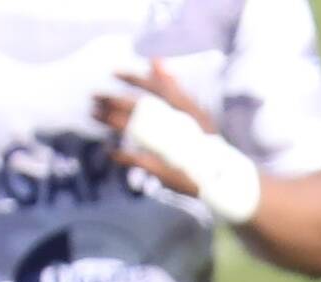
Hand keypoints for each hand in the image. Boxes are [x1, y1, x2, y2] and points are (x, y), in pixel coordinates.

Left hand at [95, 65, 262, 221]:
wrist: (227, 181)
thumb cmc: (207, 145)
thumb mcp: (195, 113)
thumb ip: (174, 87)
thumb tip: (156, 61)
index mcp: (190, 111)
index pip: (159, 89)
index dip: (136, 79)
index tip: (113, 72)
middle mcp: (183, 127)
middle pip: (141, 108)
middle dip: (114, 101)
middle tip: (93, 97)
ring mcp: (175, 149)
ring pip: (135, 130)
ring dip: (112, 121)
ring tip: (94, 115)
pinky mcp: (169, 169)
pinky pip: (138, 160)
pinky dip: (123, 156)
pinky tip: (110, 151)